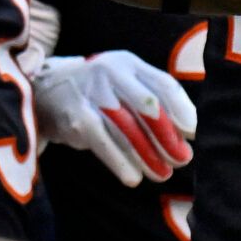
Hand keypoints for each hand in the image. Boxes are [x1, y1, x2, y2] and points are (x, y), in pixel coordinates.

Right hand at [32, 51, 195, 187]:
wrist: (46, 91)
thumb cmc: (98, 91)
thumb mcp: (123, 83)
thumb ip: (153, 99)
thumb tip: (187, 130)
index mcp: (128, 63)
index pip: (163, 84)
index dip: (182, 110)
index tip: (193, 133)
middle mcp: (110, 72)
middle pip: (148, 106)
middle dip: (168, 136)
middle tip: (182, 159)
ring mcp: (92, 93)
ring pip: (127, 129)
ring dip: (148, 156)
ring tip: (162, 174)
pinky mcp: (77, 117)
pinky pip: (104, 143)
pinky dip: (121, 163)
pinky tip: (133, 177)